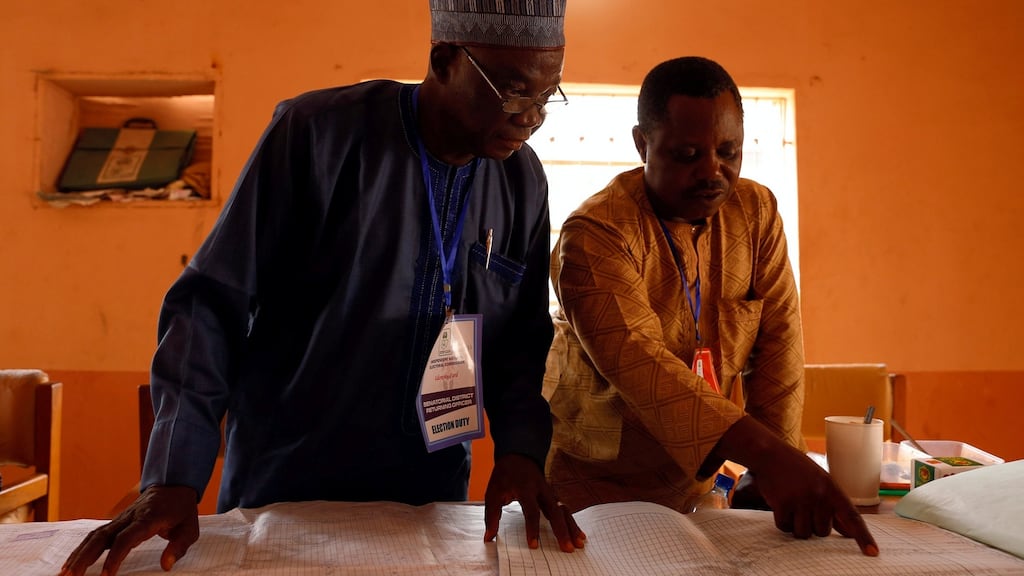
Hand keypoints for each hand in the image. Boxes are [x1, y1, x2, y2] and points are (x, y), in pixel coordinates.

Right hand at [59, 485, 199, 575]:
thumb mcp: (190, 527)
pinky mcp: (115, 522)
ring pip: (93, 536)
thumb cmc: (181, 510)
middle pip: (101, 536)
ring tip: (63, 574)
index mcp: (147, 519)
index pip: (126, 538)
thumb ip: (179, 546)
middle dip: (84, 558)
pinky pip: (94, 536)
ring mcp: (119, 519)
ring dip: (77, 555)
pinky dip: (81, 549)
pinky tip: (70, 563)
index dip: (115, 557)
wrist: (173, 485)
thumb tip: (167, 565)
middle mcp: (128, 518)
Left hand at [483, 453, 585, 552]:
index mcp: (525, 488)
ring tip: (579, 544)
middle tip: (567, 548)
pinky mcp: (553, 495)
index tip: (534, 546)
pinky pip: (565, 509)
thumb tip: (488, 538)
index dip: (533, 529)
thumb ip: (491, 515)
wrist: (518, 455)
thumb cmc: (504, 476)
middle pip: (555, 511)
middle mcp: (542, 490)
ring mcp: (550, 492)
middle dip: (562, 530)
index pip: (532, 511)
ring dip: (572, 527)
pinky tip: (579, 535)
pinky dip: (572, 522)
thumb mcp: (492, 492)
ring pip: (564, 510)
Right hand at [713, 416, 878, 555]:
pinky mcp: (783, 504)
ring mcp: (801, 500)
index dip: (863, 537)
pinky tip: (780, 505)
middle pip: (822, 532)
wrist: (770, 454)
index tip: (872, 553)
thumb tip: (847, 532)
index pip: (852, 517)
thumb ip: (833, 508)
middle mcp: (819, 495)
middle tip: (803, 506)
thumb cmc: (797, 470)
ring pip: (803, 533)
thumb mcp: (820, 483)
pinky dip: (782, 522)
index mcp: (832, 489)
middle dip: (812, 525)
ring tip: (792, 506)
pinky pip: (785, 527)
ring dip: (796, 525)